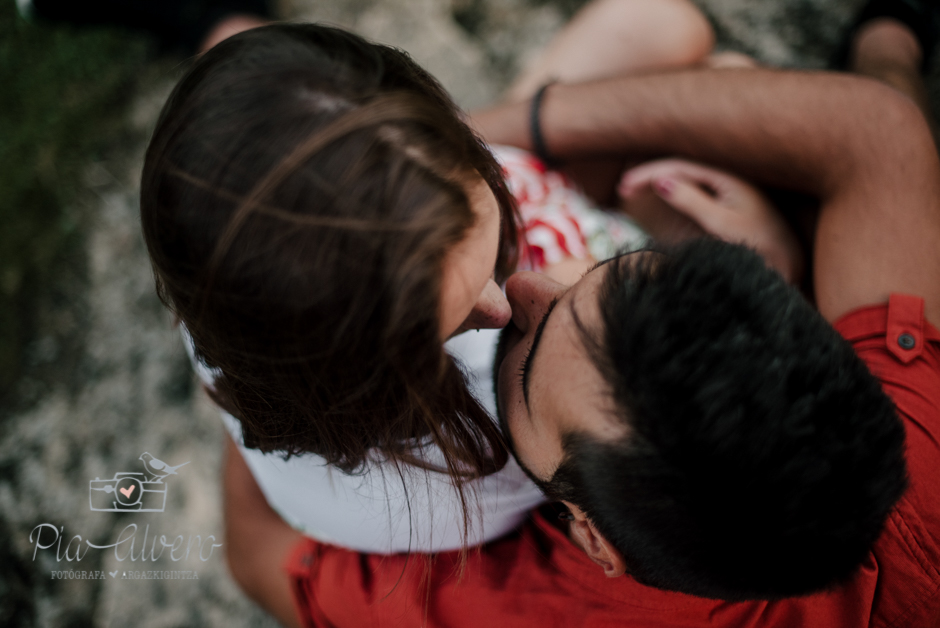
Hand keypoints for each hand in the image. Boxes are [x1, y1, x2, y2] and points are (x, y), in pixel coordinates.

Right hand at [618, 159, 803, 284]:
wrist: (791, 265)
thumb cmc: (761, 245)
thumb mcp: (722, 224)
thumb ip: (692, 201)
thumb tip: (661, 181)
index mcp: (728, 177)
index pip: (679, 167)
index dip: (649, 174)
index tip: (624, 187)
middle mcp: (729, 178)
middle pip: (681, 168)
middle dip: (650, 175)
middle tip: (622, 189)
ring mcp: (730, 190)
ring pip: (686, 177)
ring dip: (659, 182)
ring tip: (633, 190)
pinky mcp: (730, 203)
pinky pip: (695, 189)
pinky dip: (673, 191)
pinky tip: (661, 195)